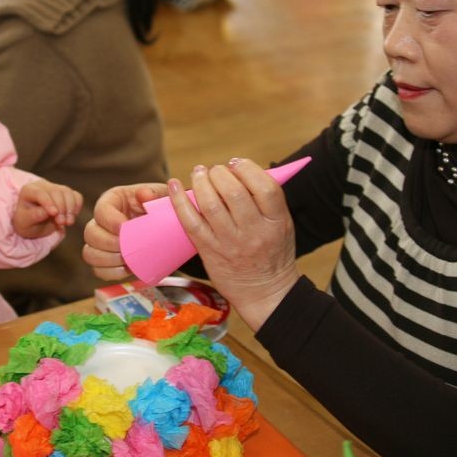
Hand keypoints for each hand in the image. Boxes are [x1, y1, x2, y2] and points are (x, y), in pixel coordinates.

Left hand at [13, 179, 82, 237]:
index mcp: (28, 190)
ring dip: (70, 208)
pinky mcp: (66, 194)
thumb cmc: (27, 222)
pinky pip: (76, 196)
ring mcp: (55, 188)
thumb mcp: (25, 223)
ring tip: (68, 222)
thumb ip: (33, 216)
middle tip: (61, 222)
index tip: (54, 213)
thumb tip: (45, 212)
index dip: (48, 202)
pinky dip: (77, 206)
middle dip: (61, 208)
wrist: (35, 224)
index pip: (40, 192)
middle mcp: (42, 186)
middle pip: (55, 191)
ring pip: (67, 192)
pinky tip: (72, 216)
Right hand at [81, 182, 167, 279]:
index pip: (101, 210)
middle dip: (108, 243)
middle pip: (90, 233)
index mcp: (112, 201)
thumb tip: (144, 194)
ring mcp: (102, 242)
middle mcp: (102, 221)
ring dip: (108, 260)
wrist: (170, 228)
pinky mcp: (106, 261)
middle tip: (127, 247)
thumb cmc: (162, 207)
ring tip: (128, 260)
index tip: (125, 227)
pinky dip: (112, 273)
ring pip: (89, 254)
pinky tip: (128, 269)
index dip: (110, 220)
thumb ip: (155, 193)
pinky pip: (99, 271)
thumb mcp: (162, 196)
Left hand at [170, 159, 299, 331]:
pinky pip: (190, 222)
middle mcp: (254, 232)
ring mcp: (231, 243)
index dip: (248, 168)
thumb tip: (240, 169)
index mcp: (277, 222)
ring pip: (210, 204)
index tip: (237, 164)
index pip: (265, 187)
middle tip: (214, 171)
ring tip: (199, 174)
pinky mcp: (210, 251)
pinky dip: (179, 201)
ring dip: (200, 182)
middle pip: (234, 192)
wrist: (266, 292)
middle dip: (220, 173)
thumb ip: (266, 200)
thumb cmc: (273, 254)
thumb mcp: (282, 225)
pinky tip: (174, 186)